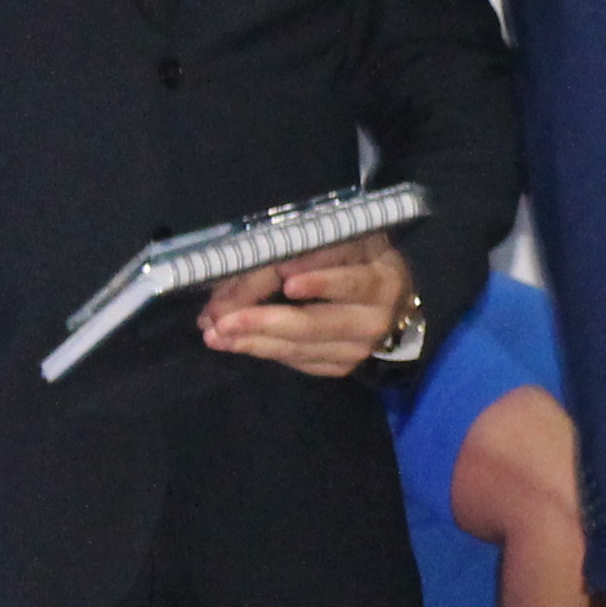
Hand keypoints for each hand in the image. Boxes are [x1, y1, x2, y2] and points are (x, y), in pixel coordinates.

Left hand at [198, 237, 411, 378]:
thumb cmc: (350, 258)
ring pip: (301, 345)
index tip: (280, 276)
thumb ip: (295, 249)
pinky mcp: (346, 365)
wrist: (390, 303)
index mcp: (378, 270)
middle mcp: (376, 311)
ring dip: (254, 340)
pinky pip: (300, 361)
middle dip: (264, 319)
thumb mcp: (334, 242)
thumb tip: (238, 265)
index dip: (313, 277)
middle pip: (315, 319)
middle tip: (222, 319)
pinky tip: (235, 343)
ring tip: (215, 334)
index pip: (341, 274)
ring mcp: (362, 344)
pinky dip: (265, 351)